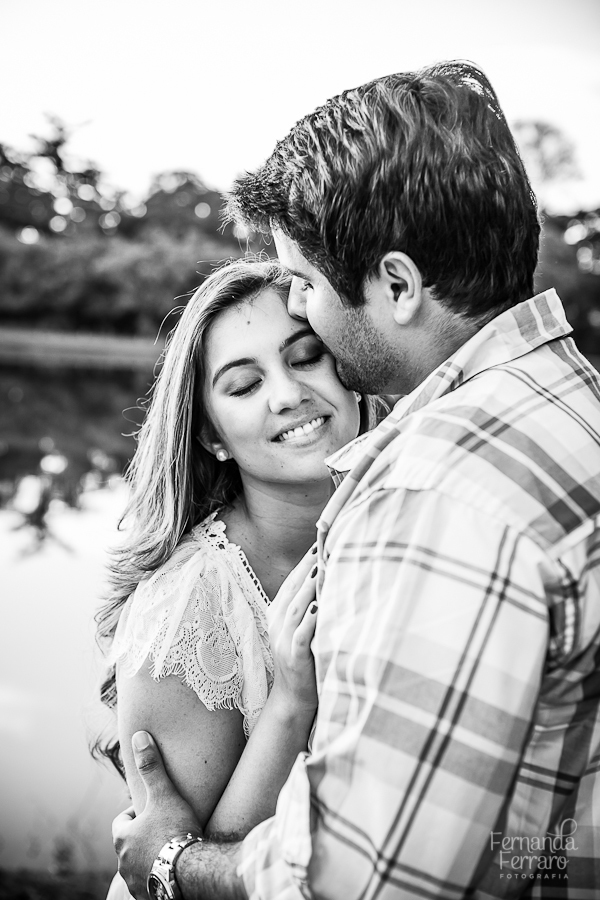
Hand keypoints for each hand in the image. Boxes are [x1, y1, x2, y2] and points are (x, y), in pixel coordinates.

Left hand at [112, 731, 202, 898]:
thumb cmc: (175, 830)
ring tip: (170, 850)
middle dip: (143, 837)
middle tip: (164, 829)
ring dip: (149, 858)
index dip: (136, 814)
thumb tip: (139, 737)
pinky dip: (158, 877)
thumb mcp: (163, 794)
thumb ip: (151, 766)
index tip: (152, 811)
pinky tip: (173, 870)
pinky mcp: (148, 897)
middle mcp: (123, 862)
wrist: (190, 871)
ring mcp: (134, 882)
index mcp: (122, 837)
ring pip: (138, 866)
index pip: (121, 822)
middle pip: (129, 845)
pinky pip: (149, 885)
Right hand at [268, 545, 318, 713]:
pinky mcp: (294, 656)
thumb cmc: (304, 659)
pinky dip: (310, 619)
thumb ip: (309, 604)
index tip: (322, 539)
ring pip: (296, 607)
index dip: (306, 560)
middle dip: (309, 565)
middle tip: (326, 544)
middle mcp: (277, 622)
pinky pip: (301, 634)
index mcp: (278, 612)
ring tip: (323, 567)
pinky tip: (319, 605)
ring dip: (310, 587)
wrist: (293, 698)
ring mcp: (284, 639)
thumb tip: (329, 575)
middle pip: (294, 588)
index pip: (293, 580)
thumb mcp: (301, 627)